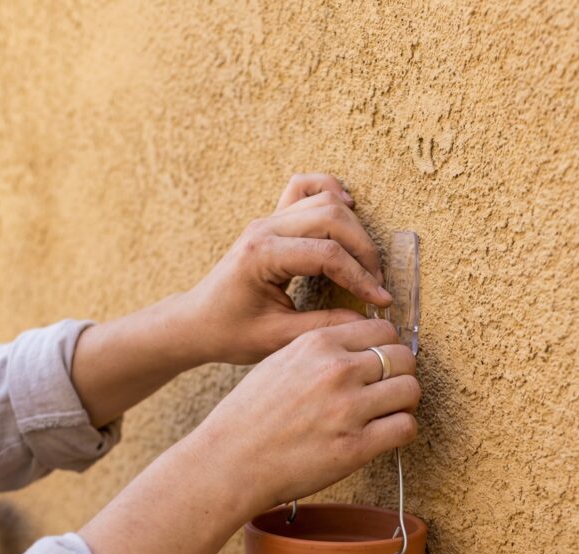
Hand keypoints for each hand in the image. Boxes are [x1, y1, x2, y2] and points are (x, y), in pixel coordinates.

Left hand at [72, 173, 388, 426]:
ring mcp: (267, 220)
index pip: (327, 255)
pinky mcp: (271, 220)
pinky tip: (348, 207)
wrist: (198, 322)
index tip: (381, 301)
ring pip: (324, 202)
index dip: (360, 278)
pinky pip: (303, 189)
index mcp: (263, 257)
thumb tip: (367, 321)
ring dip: (354, 228)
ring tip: (367, 264)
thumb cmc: (231, 334)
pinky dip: (329, 190)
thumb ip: (323, 327)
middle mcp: (265, 229)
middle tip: (377, 284)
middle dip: (363, 251)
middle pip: (332, 219)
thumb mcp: (277, 339)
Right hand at [80, 318, 418, 553]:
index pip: (383, 330)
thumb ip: (321, 352)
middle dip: (401, 373)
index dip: (388, 348)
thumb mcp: (280, 363)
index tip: (382, 365)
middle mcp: (336, 370)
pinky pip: (405, 427)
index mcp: (317, 344)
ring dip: (404, 403)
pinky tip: (384, 436)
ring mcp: (348, 409)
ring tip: (386, 415)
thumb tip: (363, 351)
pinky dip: (401, 430)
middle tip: (388, 392)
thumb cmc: (250, 417)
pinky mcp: (355, 447)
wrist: (230, 462)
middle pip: (403, 357)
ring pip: (410, 390)